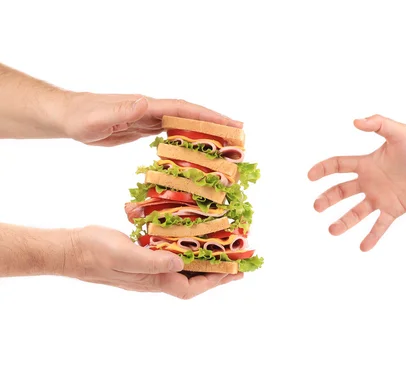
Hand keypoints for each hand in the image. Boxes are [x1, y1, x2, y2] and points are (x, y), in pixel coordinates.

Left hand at [61, 92, 242, 145]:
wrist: (69, 117)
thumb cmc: (81, 118)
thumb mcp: (100, 117)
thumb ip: (123, 110)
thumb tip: (147, 103)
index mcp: (147, 106)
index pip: (183, 109)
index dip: (207, 115)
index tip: (229, 122)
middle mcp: (152, 110)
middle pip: (190, 115)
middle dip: (215, 122)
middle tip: (238, 133)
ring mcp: (149, 119)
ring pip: (183, 124)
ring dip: (205, 132)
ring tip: (225, 143)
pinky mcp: (143, 128)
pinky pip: (172, 133)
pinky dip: (187, 138)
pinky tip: (196, 148)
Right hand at [65, 226, 241, 298]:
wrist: (73, 248)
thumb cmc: (96, 253)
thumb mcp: (125, 256)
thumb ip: (152, 262)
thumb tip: (180, 264)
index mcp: (153, 280)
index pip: (190, 287)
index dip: (214, 281)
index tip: (233, 273)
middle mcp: (155, 276)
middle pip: (192, 279)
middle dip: (216, 272)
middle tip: (237, 262)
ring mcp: (149, 267)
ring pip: (183, 267)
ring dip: (203, 259)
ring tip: (222, 250)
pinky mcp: (143, 255)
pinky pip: (170, 255)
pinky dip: (184, 248)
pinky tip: (191, 238)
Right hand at [308, 115, 405, 250]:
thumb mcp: (399, 132)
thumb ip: (378, 124)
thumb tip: (356, 121)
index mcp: (367, 163)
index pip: (339, 166)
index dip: (323, 170)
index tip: (310, 176)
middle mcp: (369, 182)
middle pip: (341, 192)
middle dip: (328, 199)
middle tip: (317, 207)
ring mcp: (380, 197)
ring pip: (356, 212)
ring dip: (344, 222)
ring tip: (333, 230)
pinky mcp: (393, 209)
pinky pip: (379, 225)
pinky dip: (372, 236)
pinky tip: (363, 247)